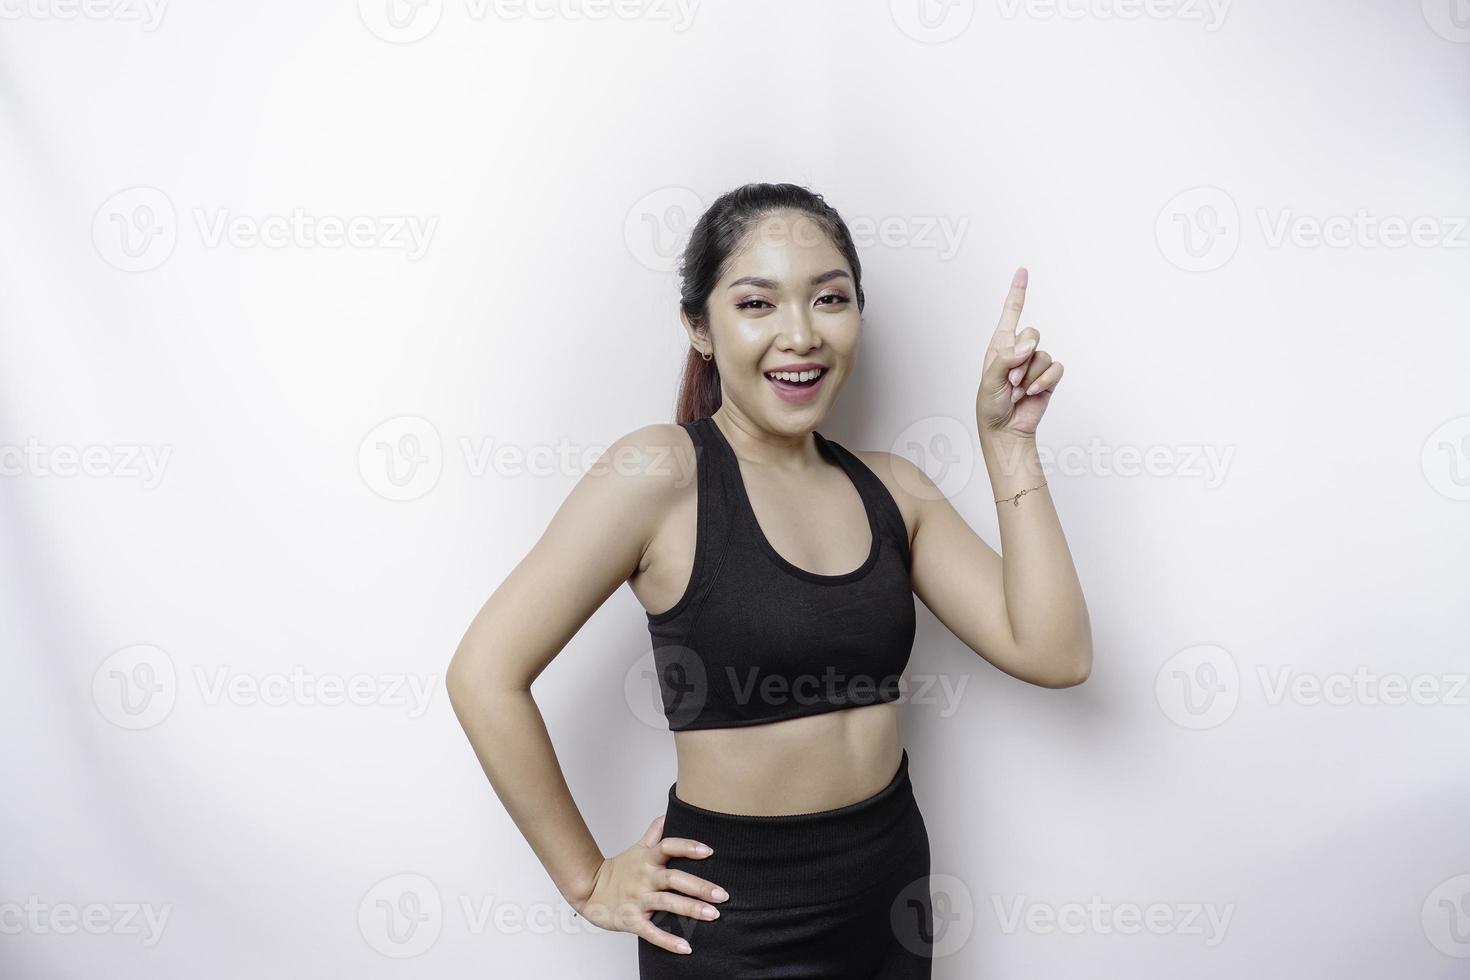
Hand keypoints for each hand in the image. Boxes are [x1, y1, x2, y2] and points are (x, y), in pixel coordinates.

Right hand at [569, 815, 726, 955]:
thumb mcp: (636, 850)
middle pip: (674, 878)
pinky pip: (651, 931)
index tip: (708, 851)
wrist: (588, 890)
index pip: (669, 847)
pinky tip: (686, 947)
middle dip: (700, 886)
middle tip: (723, 894)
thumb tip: (667, 815)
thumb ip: (653, 834)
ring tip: (714, 915)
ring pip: (667, 903)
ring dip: (691, 909)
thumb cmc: (618, 870)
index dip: (687, 847)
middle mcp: (645, 878)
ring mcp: (638, 899)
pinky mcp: (631, 920)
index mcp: (647, 860)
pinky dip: (668, 941)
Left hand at [977, 267, 1064, 438]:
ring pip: (1043, 354)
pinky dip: (1044, 381)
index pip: (1010, 314)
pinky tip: (1032, 393)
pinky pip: (1055, 368)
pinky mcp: (1048, 377)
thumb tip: (1028, 347)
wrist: (1005, 429)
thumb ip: (1007, 359)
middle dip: (1021, 358)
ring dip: (1030, 375)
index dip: (1017, 292)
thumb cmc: (990, 406)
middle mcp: (1019, 350)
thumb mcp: (990, 380)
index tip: (1022, 271)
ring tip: (1017, 391)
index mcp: (1000, 345)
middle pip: (1033, 333)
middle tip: (1010, 380)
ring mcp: (1034, 364)